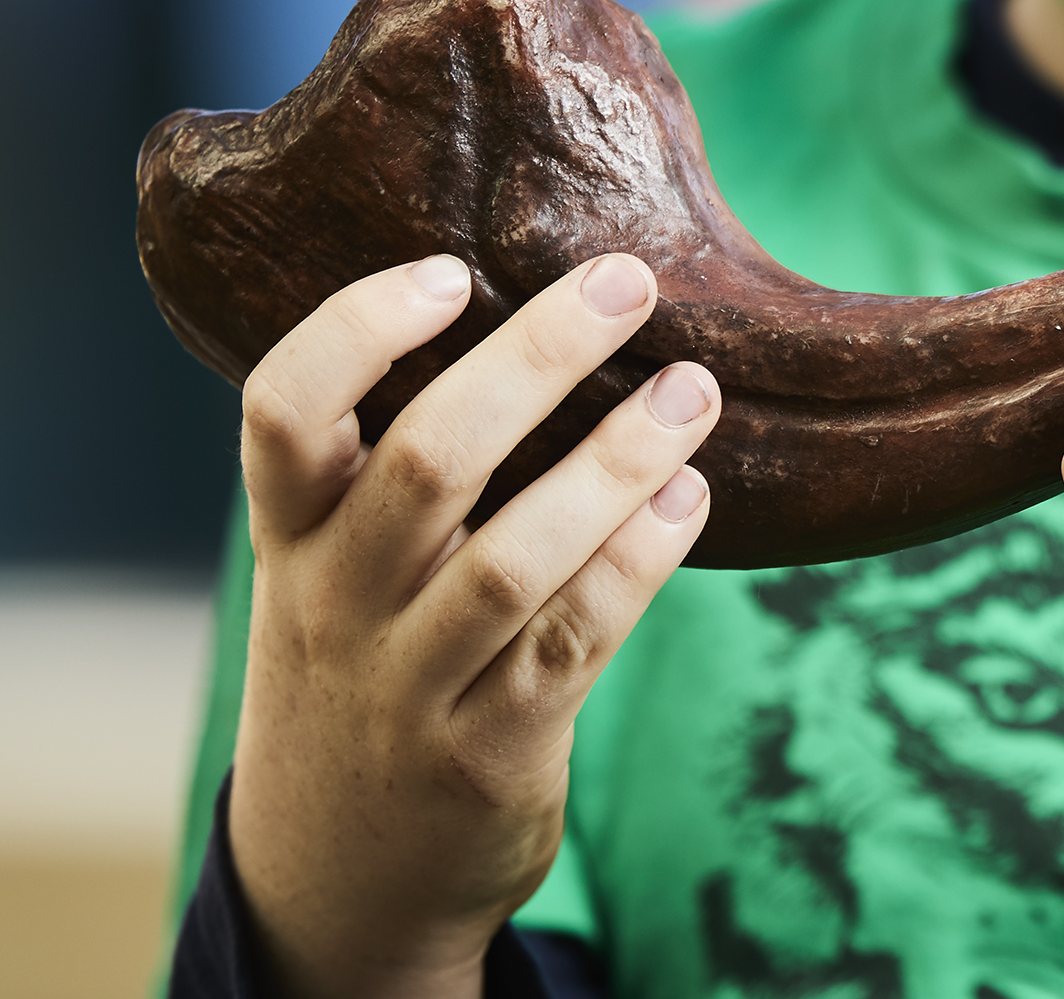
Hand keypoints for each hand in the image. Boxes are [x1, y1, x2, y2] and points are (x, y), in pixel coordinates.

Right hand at [228, 252, 721, 998]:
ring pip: (515, 557)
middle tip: (625, 281)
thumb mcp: (335, 579)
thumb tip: (542, 318)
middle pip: (426, 461)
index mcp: (291, 542)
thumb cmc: (367, 671)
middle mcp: (338, 607)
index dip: (357, 330)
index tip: (448, 269)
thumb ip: (394, 474)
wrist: (340, 881)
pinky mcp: (492, 751)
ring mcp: (412, 685)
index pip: (282, 413)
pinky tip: (692, 500)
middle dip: (534, 359)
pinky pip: (576, 638)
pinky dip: (640, 560)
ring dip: (617, 462)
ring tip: (694, 392)